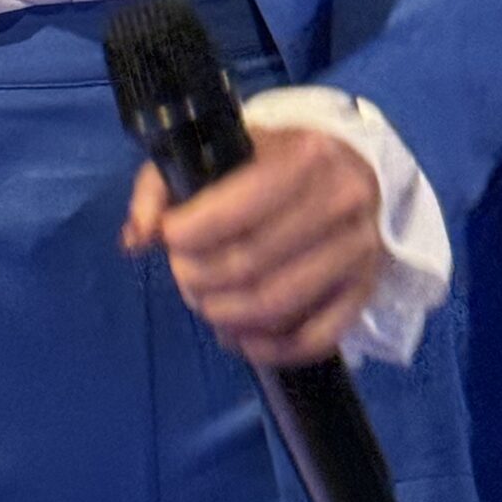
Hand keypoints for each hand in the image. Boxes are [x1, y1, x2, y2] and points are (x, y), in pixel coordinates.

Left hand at [121, 126, 384, 366]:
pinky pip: (314, 338)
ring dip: (225, 316)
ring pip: (277, 305)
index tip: (168, 237)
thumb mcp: (215, 152)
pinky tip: (240, 337)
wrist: (349, 168)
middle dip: (199, 279)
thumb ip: (161, 186)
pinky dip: (268, 349)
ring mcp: (358, 251)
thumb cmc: (271, 160)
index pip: (231, 213)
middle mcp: (340, 201)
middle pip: (248, 265)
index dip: (184, 236)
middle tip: (183, 274)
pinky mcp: (365, 290)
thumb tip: (137, 238)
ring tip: (206, 303)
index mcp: (304, 156)